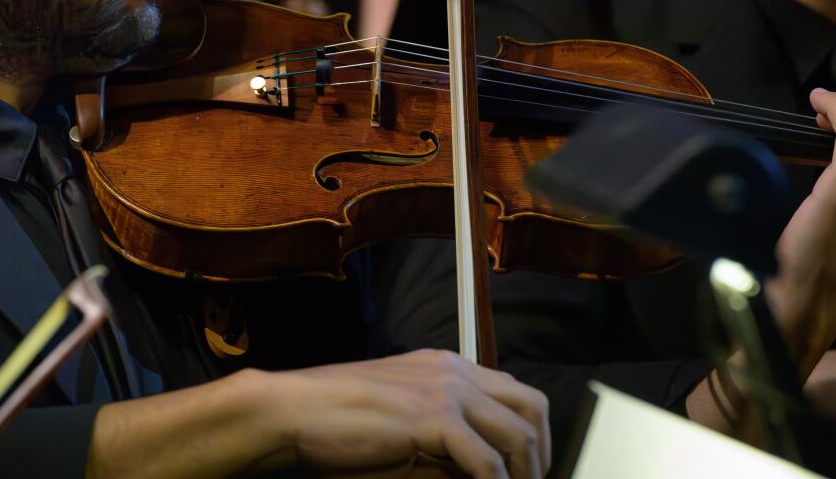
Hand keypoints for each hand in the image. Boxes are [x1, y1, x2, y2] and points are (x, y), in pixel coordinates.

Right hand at [87, 353, 547, 478]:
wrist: (293, 410)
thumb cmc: (337, 424)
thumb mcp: (403, 426)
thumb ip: (445, 441)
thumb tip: (485, 470)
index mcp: (446, 366)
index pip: (515, 392)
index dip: (533, 436)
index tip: (530, 472)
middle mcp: (453, 371)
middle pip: (530, 406)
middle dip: (541, 454)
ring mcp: (445, 390)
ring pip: (518, 434)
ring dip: (523, 474)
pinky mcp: (433, 418)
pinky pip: (487, 462)